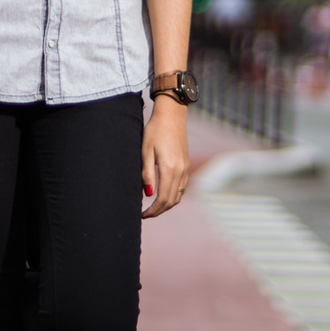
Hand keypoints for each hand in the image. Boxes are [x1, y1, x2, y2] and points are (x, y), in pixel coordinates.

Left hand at [141, 96, 189, 217]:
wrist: (172, 115)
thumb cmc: (155, 131)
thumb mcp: (146, 151)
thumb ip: (147, 174)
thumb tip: (148, 194)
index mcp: (170, 169)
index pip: (163, 199)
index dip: (153, 210)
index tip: (142, 215)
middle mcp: (181, 171)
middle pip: (172, 201)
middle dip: (159, 211)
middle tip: (146, 214)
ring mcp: (185, 168)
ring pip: (178, 195)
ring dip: (167, 205)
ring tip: (153, 207)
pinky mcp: (186, 165)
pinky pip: (182, 187)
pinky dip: (174, 196)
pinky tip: (164, 194)